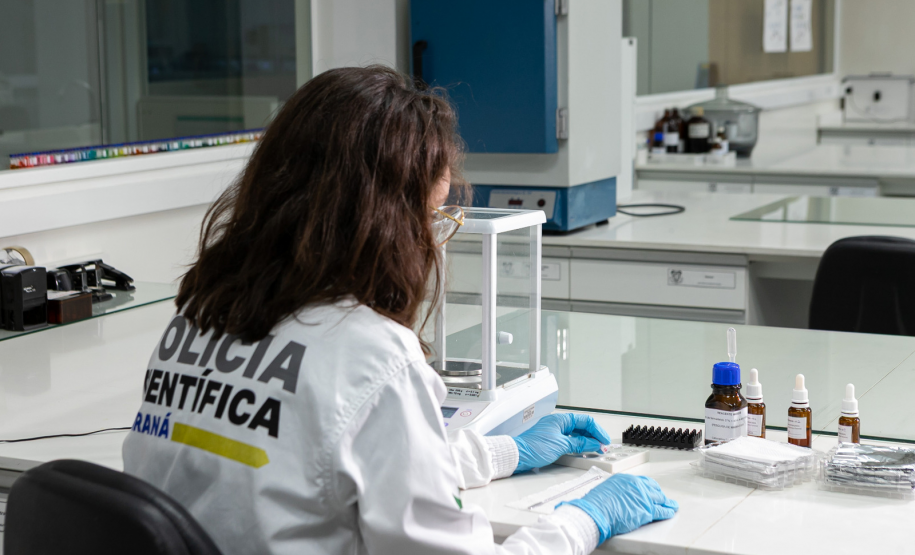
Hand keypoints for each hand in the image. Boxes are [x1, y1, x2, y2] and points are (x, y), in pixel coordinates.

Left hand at [512, 413, 611, 472]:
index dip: (597, 431)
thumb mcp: (561, 445)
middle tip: (602, 447)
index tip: (604, 441)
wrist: (517, 455)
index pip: (585, 421)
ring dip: (587, 441)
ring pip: (576, 434)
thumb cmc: (534, 447)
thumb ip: (579, 444)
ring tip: (596, 449)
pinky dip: (578, 444)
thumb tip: (594, 444)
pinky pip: (570, 440)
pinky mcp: (552, 440)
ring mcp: (555, 431)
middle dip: (593, 436)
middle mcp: (558, 423)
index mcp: (561, 419)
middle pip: (581, 427)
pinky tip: (583, 450)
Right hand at [561, 474, 677, 542]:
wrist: (598, 511)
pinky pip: (661, 510)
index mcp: (627, 479)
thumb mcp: (607, 489)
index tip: (653, 489)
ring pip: (659, 499)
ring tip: (672, 505)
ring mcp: (644, 497)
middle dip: (659, 494)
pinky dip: (667, 512)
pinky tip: (670, 512)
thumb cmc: (598, 502)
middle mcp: (637, 485)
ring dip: (667, 502)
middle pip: (653, 489)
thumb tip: (620, 495)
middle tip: (663, 498)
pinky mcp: (647, 510)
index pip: (643, 481)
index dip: (650, 486)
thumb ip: (618, 490)